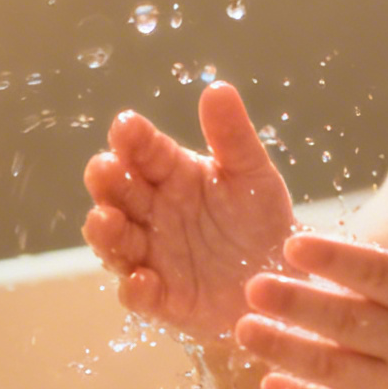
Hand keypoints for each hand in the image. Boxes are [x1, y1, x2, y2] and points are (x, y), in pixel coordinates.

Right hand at [82, 83, 296, 350]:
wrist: (283, 280)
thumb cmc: (260, 220)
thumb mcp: (252, 174)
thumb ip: (233, 136)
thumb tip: (217, 88)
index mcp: (172, 175)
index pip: (144, 151)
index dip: (132, 139)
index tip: (127, 126)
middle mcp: (153, 213)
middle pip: (118, 194)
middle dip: (107, 182)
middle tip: (104, 169)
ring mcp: (154, 256)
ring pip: (117, 243)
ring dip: (107, 233)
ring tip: (107, 220)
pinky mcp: (164, 300)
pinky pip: (140, 297)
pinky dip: (136, 290)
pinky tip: (142, 281)